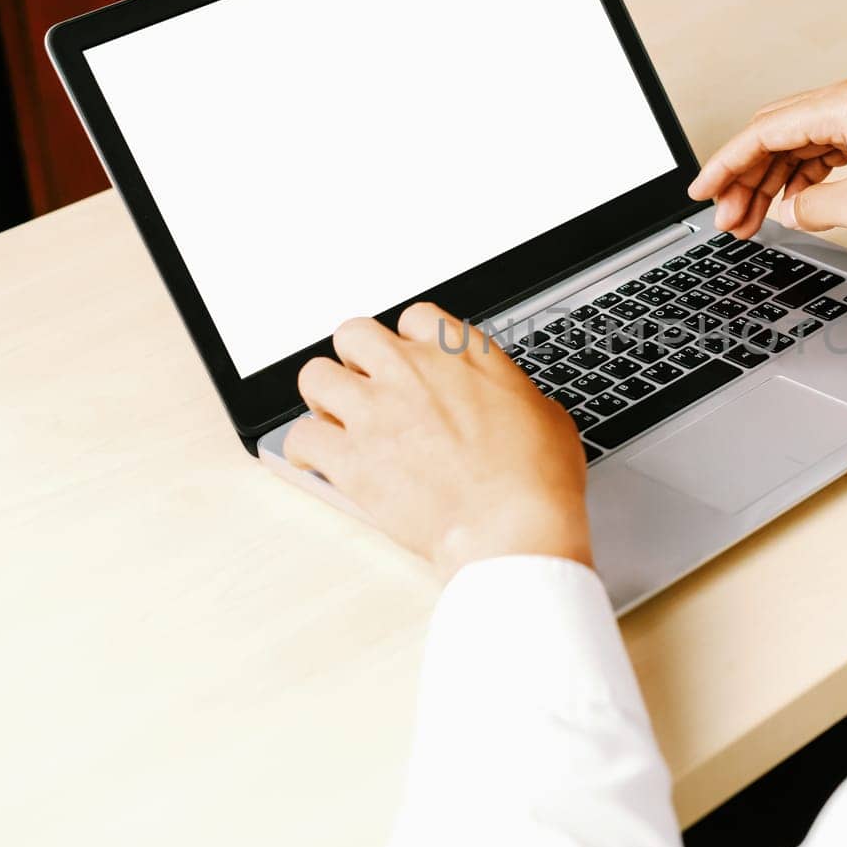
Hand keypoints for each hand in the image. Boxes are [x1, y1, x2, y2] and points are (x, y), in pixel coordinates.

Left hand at [284, 304, 591, 579]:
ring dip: (323, 398)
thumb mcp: (546, 415)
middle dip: (356, 359)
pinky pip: (301, 436)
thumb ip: (510, 395)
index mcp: (461, 354)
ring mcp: (376, 411)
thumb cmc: (536, 481)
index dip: (409, 342)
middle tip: (367, 387)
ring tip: (336, 420)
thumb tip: (509, 404)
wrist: (513, 529)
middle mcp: (412, 371)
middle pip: (354, 334)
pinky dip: (306, 449)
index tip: (411, 362)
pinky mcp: (351, 458)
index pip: (414, 318)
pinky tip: (319, 461)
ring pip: (315, 376)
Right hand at [688, 71, 846, 249]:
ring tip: (754, 220)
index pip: (764, 131)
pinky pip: (828, 150)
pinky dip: (805, 177)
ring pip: (801, 144)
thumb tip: (786, 209)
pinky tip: (794, 206)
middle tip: (728, 219)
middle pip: (778, 134)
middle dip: (746, 178)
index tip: (704, 192)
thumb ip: (811, 206)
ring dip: (774, 181)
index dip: (726, 165)